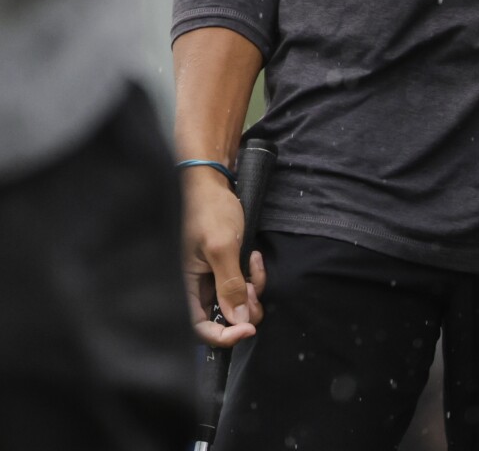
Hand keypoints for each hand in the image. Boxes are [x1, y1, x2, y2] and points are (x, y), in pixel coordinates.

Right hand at [181, 166, 264, 347]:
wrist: (210, 180)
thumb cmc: (207, 209)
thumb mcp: (221, 247)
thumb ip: (229, 285)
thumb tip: (239, 321)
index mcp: (184, 286)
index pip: (199, 328)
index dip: (223, 336)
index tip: (247, 330)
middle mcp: (195, 286)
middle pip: (222, 318)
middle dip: (244, 308)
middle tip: (255, 289)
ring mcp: (210, 277)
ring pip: (236, 301)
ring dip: (252, 289)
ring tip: (254, 264)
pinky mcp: (223, 266)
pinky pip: (241, 283)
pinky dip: (253, 275)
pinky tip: (254, 256)